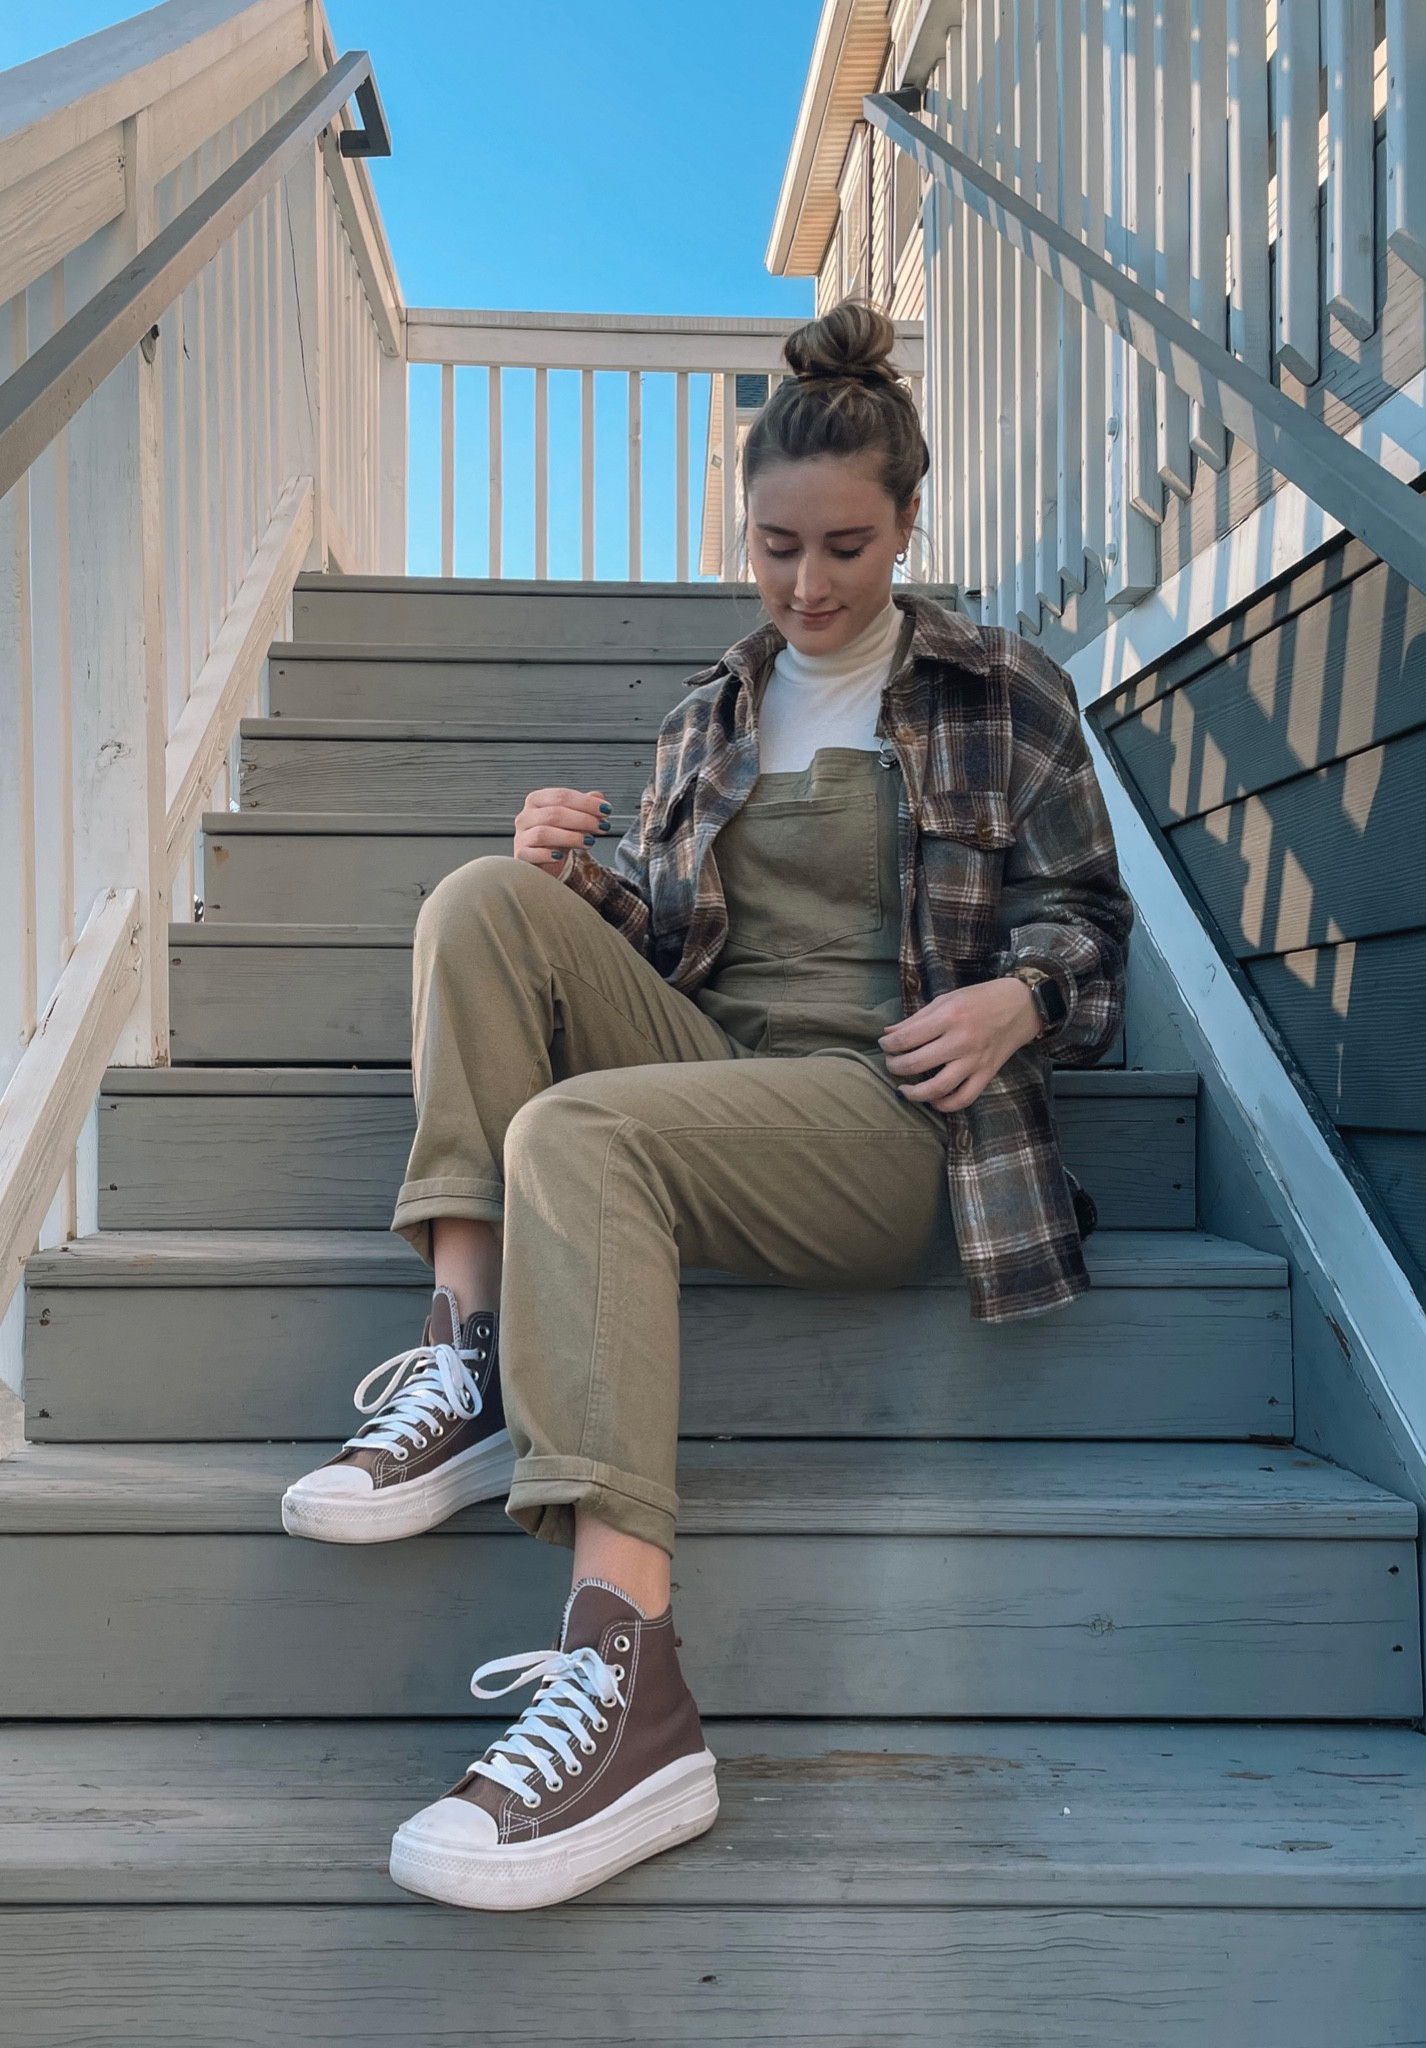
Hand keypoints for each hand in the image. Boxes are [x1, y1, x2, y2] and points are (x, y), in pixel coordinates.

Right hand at [512, 787, 613, 876]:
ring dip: (570, 836)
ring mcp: (521, 836)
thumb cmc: (558, 836)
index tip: (605, 809)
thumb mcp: (573, 819)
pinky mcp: (521, 855)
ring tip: (589, 841)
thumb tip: (599, 797)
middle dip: (582, 819)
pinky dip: (547, 854)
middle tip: (601, 826)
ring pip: (544, 833)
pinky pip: (532, 853)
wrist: (543, 860)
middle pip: (554, 813)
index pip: (561, 796)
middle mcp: (526, 816)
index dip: (586, 802)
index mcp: (537, 800)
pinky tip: (560, 856)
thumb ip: (585, 807)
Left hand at [879, 978, 1041, 1112]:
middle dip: (895, 1067)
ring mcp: (975, 1060)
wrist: (1022, 1005)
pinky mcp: (987, 1073)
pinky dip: (945, 1105)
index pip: (906, 1038)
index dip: (888, 1045)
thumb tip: (889, 1034)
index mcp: (948, 1016)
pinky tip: (932, 1100)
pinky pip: (964, 1098)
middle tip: (891, 1064)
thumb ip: (916, 1018)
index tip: (885, 1045)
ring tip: (903, 1089)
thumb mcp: (946, 999)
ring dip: (915, 1093)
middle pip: (917, 1063)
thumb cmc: (981, 998)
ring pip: (938, 1087)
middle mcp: (961, 1040)